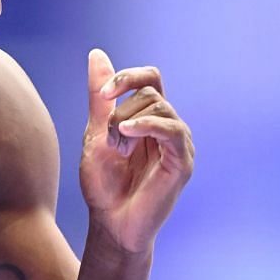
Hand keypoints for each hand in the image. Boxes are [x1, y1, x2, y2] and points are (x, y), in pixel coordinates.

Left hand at [81, 49, 194, 254]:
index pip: (150, 78)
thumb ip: (100, 98)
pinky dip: (147, 126)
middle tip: (107, 137)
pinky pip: (172, 131)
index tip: (105, 92)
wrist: (111, 225)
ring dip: (128, 121)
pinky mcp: (183, 163)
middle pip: (152, 91)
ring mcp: (178, 145)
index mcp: (149, 119)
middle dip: (121, 108)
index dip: (129, 76)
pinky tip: (126, 134)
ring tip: (116, 147)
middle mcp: (168, 128)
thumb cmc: (104, 185)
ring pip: (160, 107)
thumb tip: (97, 54)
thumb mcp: (96, 133)